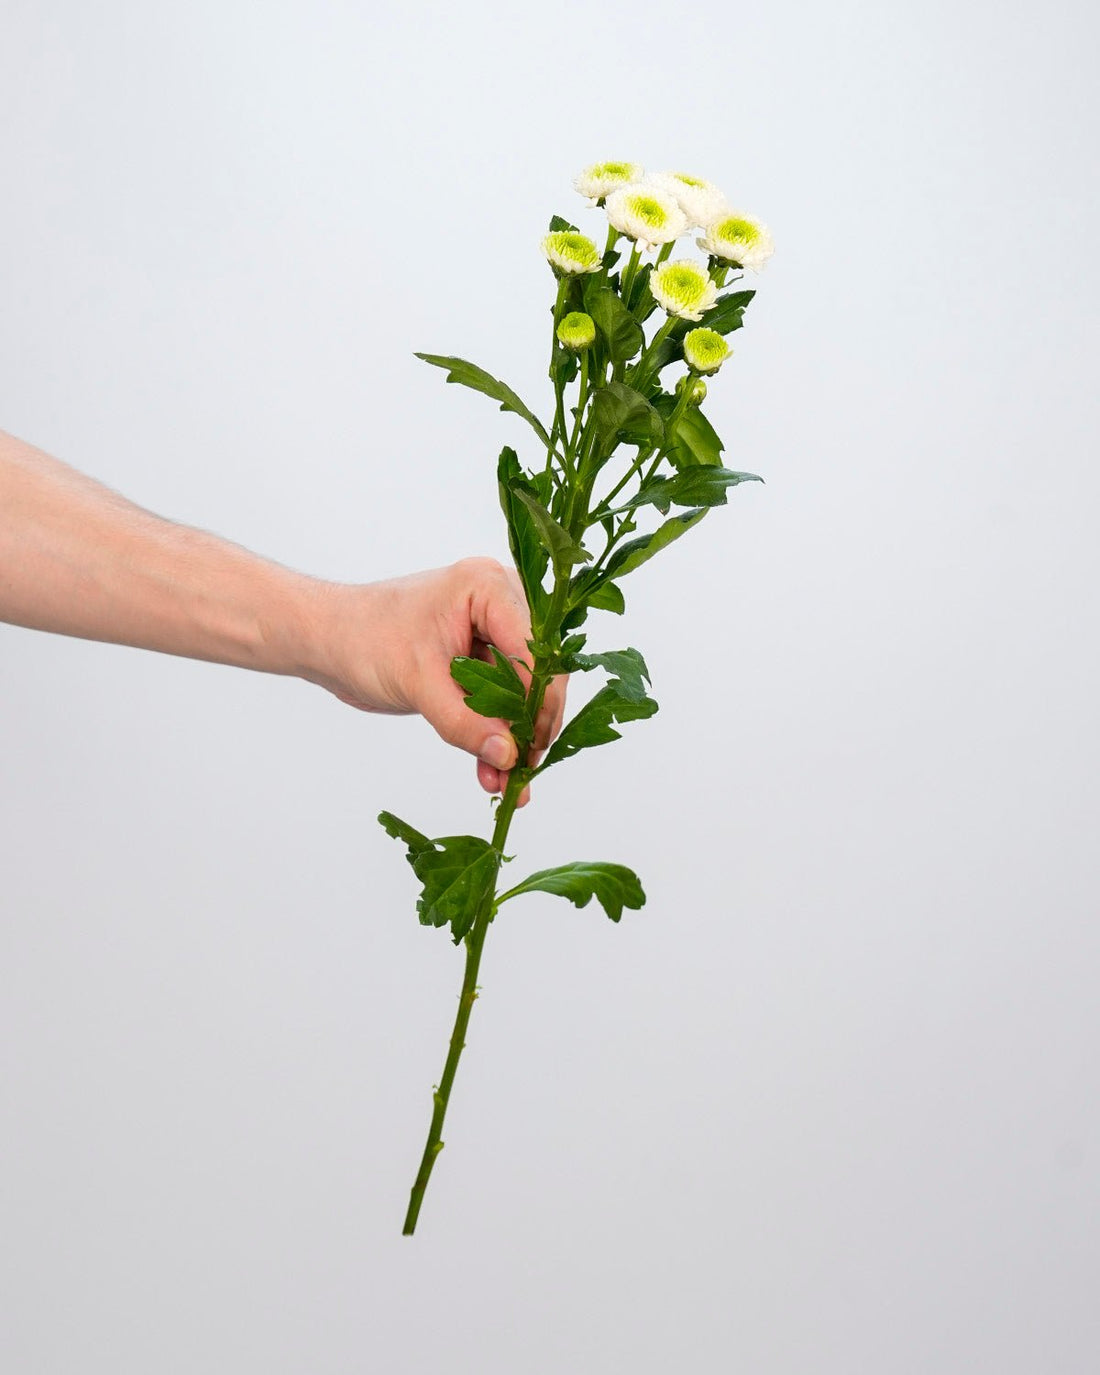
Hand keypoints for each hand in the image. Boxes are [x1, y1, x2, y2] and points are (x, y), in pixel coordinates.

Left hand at [306, 558, 566, 805]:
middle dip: (528, 725)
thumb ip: (465, 722)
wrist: (327, 642)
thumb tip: (508, 756)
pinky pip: (500, 700)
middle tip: (522, 770)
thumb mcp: (418, 682)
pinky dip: (495, 735)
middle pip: (537, 671)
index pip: (532, 649)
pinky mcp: (481, 658)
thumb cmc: (362, 639)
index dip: (537, 702)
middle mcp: (500, 602)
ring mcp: (492, 631)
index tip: (531, 747)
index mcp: (488, 587)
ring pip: (521, 692)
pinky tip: (491, 771)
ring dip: (513, 738)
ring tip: (507, 783)